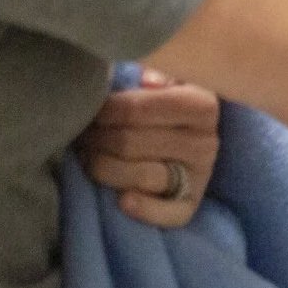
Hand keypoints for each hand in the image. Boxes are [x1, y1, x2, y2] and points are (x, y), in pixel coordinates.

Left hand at [76, 69, 220, 228]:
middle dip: (97, 139)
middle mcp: (206, 141)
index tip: (89, 108)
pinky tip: (122, 200)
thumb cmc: (169, 102)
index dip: (104, 111)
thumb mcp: (170, 79)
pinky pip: (169, 214)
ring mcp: (200, 175)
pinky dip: (143, 209)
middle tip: (82, 134)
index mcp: (201, 105)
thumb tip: (147, 79)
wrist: (194, 136)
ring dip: (103, 168)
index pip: (137, 109)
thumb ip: (156, 72)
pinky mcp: (192, 203)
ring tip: (88, 156)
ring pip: (140, 175)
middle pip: (130, 143)